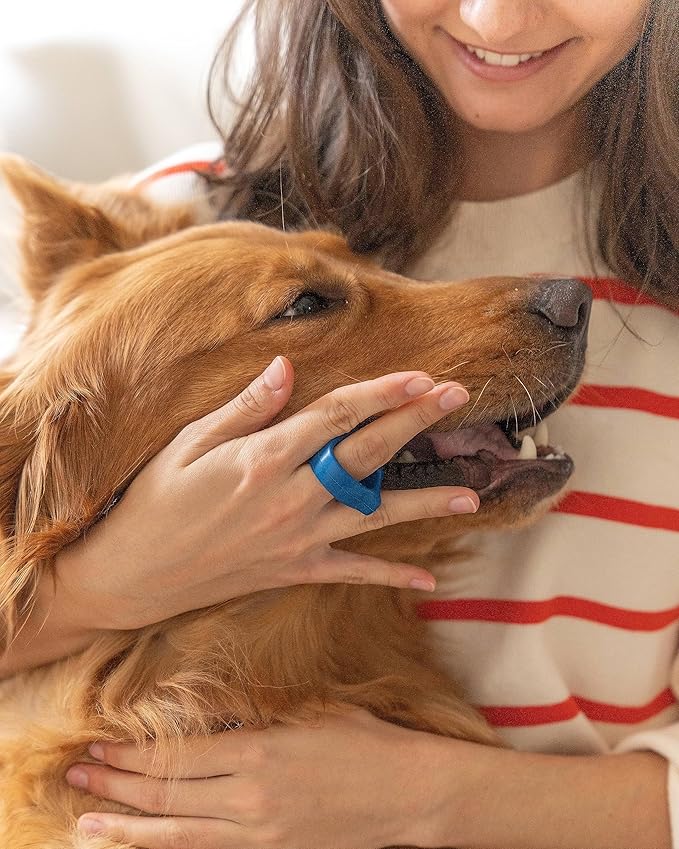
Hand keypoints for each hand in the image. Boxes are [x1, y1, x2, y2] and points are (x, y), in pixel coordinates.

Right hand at [56, 355, 476, 629]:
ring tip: (471, 492)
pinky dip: (391, 576)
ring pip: (374, 516)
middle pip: (366, 455)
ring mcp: (297, 539)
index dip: (382, 392)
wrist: (130, 577)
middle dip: (414, 423)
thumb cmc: (153, 502)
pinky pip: (352, 573)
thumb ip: (245, 408)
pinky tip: (429, 579)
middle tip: (457, 398)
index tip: (420, 375)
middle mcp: (289, 499)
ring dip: (424, 502)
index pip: (336, 416)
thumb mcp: (188, 444)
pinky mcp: (295, 571)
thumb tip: (287, 368)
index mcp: (262, 459)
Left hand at [67, 707, 439, 848]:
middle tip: (75, 773)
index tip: (100, 743)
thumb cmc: (365, 742)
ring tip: (85, 823)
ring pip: (177, 834)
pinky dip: (171, 848)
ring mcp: (260, 834)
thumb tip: (209, 718)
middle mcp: (250, 797)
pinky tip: (146, 845)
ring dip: (127, 827)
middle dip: (115, 785)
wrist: (409, 793)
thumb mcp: (309, 713)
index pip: (178, 755)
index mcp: (259, 752)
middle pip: (167, 794)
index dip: (134, 752)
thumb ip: (255, 718)